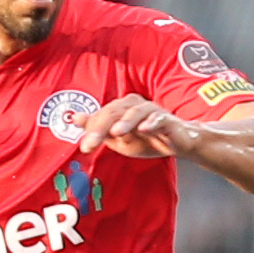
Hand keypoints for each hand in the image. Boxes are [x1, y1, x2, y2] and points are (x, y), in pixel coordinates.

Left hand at [79, 94, 193, 160]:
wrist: (179, 143)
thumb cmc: (148, 139)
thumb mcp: (119, 139)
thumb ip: (98, 129)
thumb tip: (74, 118)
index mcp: (121, 108)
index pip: (102, 116)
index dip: (91, 130)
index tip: (85, 147)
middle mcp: (134, 105)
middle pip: (114, 112)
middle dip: (100, 128)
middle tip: (90, 144)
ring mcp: (151, 110)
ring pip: (135, 112)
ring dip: (125, 122)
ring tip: (115, 132)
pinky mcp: (168, 119)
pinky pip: (159, 118)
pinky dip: (151, 123)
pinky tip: (145, 129)